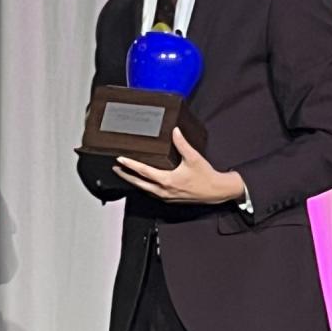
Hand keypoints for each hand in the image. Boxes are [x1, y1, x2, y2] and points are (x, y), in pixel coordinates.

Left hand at [113, 127, 245, 204]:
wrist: (216, 192)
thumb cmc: (206, 176)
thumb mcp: (193, 158)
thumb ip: (182, 144)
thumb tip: (174, 131)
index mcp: (167, 180)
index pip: (143, 171)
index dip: (130, 165)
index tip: (120, 159)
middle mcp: (164, 190)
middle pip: (138, 183)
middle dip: (125, 175)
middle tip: (115, 168)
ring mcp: (166, 196)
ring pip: (144, 189)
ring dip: (134, 181)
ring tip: (125, 174)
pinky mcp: (170, 199)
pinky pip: (152, 193)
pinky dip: (144, 186)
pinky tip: (142, 181)